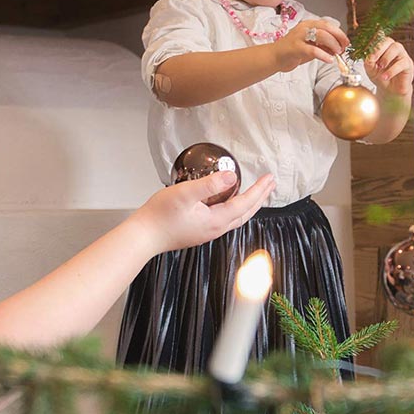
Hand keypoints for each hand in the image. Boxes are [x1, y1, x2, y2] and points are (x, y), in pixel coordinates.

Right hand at [129, 171, 275, 254]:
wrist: (143, 236)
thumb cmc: (159, 216)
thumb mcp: (185, 194)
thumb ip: (209, 184)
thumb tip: (231, 177)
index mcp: (216, 220)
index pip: (245, 203)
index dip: (259, 190)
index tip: (269, 178)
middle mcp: (215, 228)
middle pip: (246, 212)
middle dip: (260, 197)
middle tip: (270, 184)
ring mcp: (207, 232)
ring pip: (237, 217)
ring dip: (250, 204)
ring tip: (256, 193)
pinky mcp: (199, 231)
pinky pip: (225, 219)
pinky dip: (236, 209)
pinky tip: (230, 203)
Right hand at [272, 19, 349, 72]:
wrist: (274, 57)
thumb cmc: (293, 52)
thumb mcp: (311, 47)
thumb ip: (323, 46)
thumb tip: (338, 49)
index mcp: (309, 25)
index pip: (328, 25)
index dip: (339, 33)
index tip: (346, 42)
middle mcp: (304, 27)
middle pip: (326, 28)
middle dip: (338, 38)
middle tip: (343, 48)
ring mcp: (299, 36)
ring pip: (321, 36)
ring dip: (332, 44)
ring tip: (336, 53)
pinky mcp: (295, 47)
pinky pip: (312, 50)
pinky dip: (323, 55)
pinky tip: (329, 60)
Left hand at [365, 36, 413, 96]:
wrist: (390, 91)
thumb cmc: (380, 77)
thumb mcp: (370, 70)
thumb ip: (368, 62)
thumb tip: (368, 56)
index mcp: (383, 47)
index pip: (379, 37)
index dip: (373, 42)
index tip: (366, 50)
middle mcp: (393, 48)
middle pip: (388, 40)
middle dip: (379, 48)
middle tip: (373, 58)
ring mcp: (402, 55)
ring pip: (397, 47)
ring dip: (386, 57)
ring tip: (380, 67)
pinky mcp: (408, 64)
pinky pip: (402, 63)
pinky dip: (392, 70)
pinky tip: (385, 76)